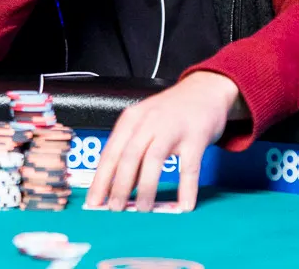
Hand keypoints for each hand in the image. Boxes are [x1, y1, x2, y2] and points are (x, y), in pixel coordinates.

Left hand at [86, 71, 240, 212]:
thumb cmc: (171, 112)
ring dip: (146, 187)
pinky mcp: (196, 137)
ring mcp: (173, 128)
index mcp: (132, 119)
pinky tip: (184, 205)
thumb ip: (132, 150)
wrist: (204, 90)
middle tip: (114, 208)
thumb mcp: (144, 123)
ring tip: (142, 208)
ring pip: (154, 159)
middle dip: (119, 185)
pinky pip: (189, 166)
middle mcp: (149, 122)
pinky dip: (186, 188)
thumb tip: (118, 186)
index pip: (111, 152)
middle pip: (129, 156)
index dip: (101, 179)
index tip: (94, 201)